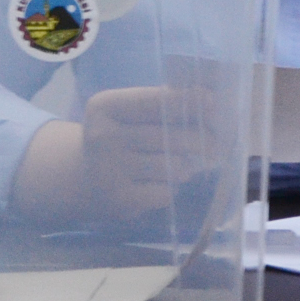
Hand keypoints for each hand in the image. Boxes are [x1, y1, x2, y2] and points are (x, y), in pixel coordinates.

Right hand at [15, 83, 210, 222]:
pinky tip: (161, 183)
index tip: (212, 100)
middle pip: (168, 136)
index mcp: (104, 107)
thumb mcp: (125, 114)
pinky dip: (171, 187)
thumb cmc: (118, 138)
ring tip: (182, 166)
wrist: (84, 178)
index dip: (184, 101)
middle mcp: (102, 136)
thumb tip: (205, 101)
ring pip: (172, 166)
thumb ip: (157, 105)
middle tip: (214, 143)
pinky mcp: (121, 199)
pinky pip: (166, 191)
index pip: (150, 101)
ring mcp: (110, 170)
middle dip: (198, 140)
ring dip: (185, 167)